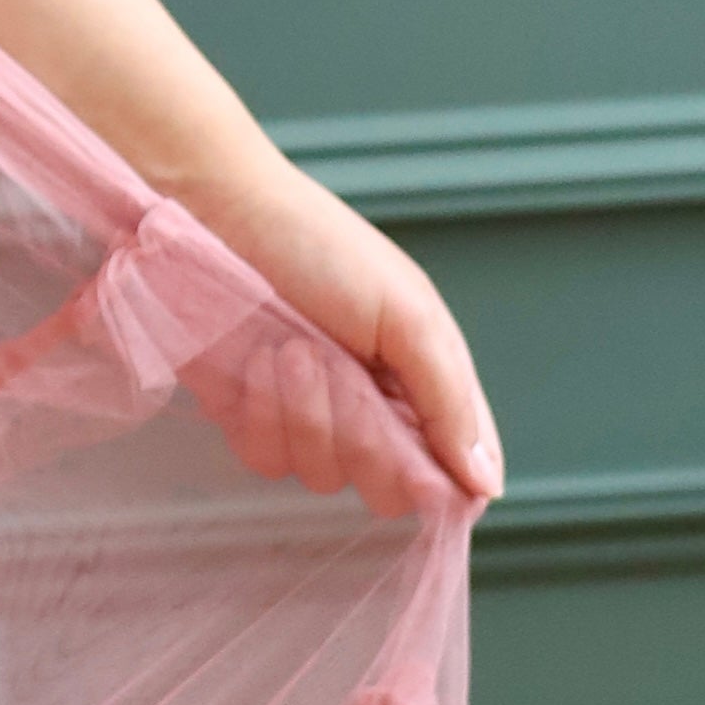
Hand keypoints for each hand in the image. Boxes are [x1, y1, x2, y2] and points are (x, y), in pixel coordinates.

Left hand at [167, 151, 501, 518]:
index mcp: (421, 380)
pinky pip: (265, 458)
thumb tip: (486, 485)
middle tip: (345, 374)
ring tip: (293, 348)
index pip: (449, 468)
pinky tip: (256, 362)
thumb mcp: (408, 312)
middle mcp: (370, 408)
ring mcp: (308, 415)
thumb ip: (450, 400)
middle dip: (362, 438)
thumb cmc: (321, 247)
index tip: (413, 462)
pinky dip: (261, 414)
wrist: (218, 216)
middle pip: (384, 488)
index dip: (435, 480)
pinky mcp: (250, 416)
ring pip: (322, 475)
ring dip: (306, 412)